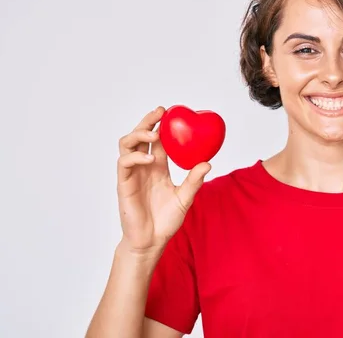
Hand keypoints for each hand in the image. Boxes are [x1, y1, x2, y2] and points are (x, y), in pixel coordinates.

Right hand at [116, 106, 210, 255]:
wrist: (151, 241)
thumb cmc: (166, 221)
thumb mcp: (185, 199)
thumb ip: (194, 181)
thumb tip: (208, 163)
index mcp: (158, 167)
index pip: (158, 140)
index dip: (162, 124)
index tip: (172, 112)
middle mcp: (144, 167)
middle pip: (140, 135)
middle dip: (148, 121)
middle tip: (160, 112)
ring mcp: (132, 174)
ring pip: (127, 144)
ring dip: (138, 133)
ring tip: (154, 133)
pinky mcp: (124, 184)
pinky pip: (124, 163)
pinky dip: (136, 156)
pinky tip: (150, 158)